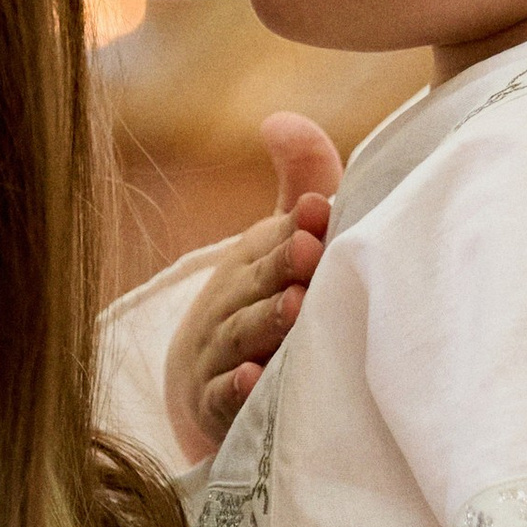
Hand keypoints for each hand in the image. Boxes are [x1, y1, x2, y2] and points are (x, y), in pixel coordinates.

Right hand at [160, 110, 342, 460]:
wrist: (206, 383)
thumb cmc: (261, 301)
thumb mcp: (279, 245)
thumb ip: (298, 184)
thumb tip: (280, 118)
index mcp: (251, 263)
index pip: (273, 239)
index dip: (295, 225)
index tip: (320, 209)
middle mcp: (231, 304)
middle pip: (256, 284)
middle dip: (282, 266)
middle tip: (311, 250)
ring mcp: (221, 356)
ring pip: (241, 337)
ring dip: (266, 322)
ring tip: (294, 308)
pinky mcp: (215, 408)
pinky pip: (224, 398)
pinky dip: (236, 389)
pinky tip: (254, 380)